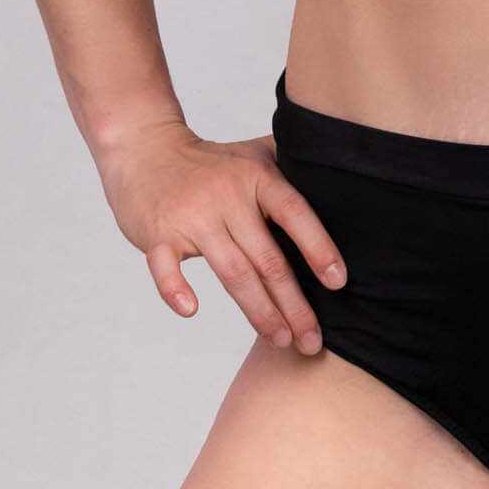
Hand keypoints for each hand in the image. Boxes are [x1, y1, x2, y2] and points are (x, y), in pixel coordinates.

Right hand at [101, 123, 346, 354]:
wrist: (145, 148)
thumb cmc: (209, 160)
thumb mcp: (255, 152)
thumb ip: (294, 165)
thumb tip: (343, 180)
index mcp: (257, 177)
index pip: (295, 214)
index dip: (319, 248)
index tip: (338, 283)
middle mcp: (227, 197)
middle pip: (268, 258)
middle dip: (294, 304)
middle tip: (312, 340)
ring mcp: (191, 217)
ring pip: (231, 272)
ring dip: (258, 311)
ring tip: (281, 339)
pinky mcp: (158, 234)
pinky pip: (165, 267)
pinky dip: (175, 289)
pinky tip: (191, 310)